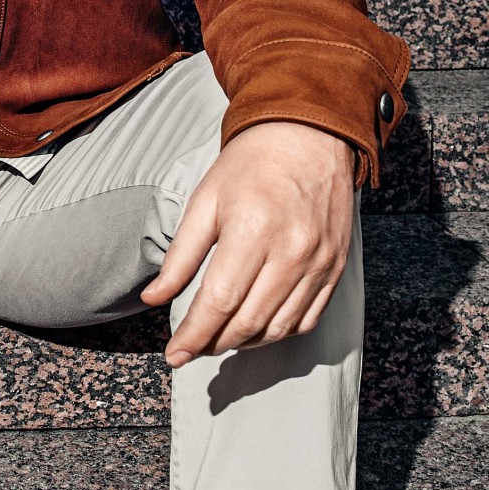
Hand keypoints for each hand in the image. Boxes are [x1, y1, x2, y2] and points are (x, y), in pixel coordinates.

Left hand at [140, 120, 354, 366]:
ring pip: (279, 328)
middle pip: (248, 322)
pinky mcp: (335, 267)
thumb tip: (153, 298)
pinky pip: (307, 318)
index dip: (193, 335)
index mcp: (252, 230)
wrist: (310, 135)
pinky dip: (278, 333)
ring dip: (244, 343)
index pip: (219, 302)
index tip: (174, 354)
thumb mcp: (205, 200)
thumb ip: (180, 255)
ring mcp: (318, 262)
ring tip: (219, 339)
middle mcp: (291, 251)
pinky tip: (256, 328)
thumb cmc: (251, 164)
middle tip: (192, 348)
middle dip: (214, 344)